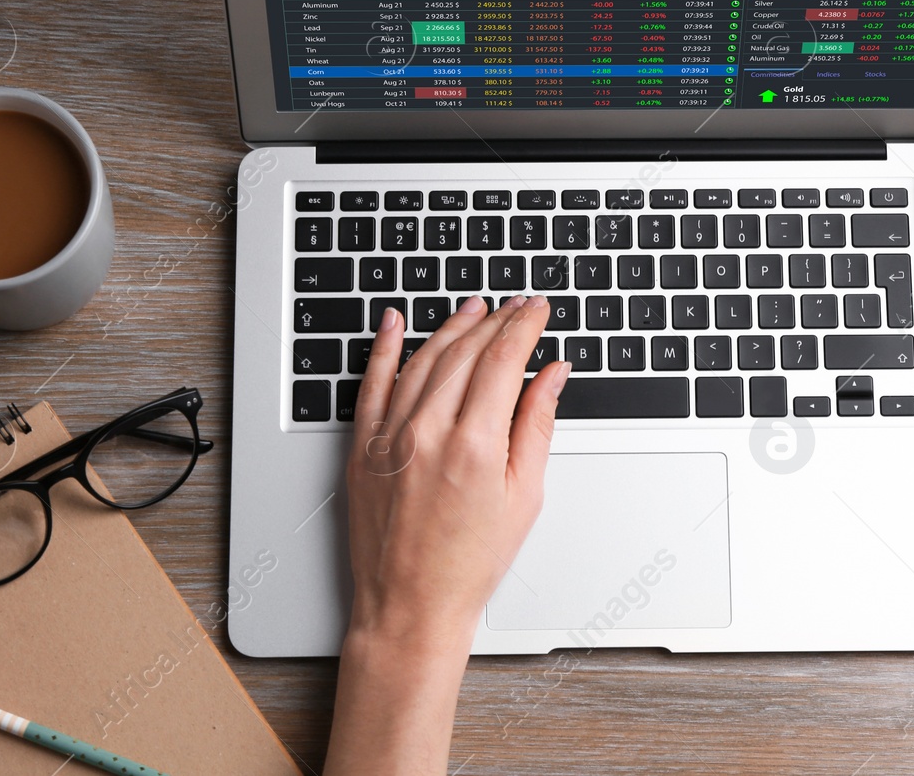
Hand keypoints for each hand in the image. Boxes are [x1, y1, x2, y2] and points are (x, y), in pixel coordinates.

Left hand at [325, 295, 568, 775]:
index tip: (536, 310)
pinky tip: (393, 323)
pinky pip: (371, 386)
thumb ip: (536, 426)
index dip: (523, 326)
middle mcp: (427, 433)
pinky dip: (383, 349)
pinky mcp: (362, 449)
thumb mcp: (523, 497)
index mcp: (474, 445)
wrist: (410, 607)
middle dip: (494, 320)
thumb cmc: (469, 564)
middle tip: (514, 305)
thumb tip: (551, 375)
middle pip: (464, 353)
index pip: (502, 360)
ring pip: (421, 361)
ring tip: (473, 308)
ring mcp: (389, 439)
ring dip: (450, 328)